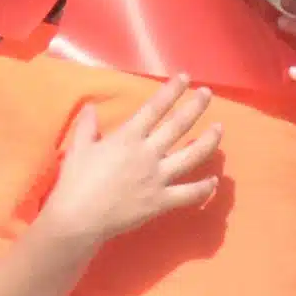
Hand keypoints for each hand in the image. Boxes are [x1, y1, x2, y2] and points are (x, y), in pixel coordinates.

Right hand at [33, 75, 221, 247]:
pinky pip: (189, 193)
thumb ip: (87, 126)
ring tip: (219, 129)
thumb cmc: (76, 180)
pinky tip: (214, 181)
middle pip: (178, 126)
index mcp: (127, 138)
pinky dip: (204, 187)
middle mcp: (148, 154)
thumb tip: (91, 107)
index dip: (171, 91)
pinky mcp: (162, 201)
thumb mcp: (78, 147)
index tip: (184, 78)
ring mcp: (158, 178)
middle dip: (195, 107)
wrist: (80, 217)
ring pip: (191, 157)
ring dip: (208, 141)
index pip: (154, 108)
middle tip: (207, 94)